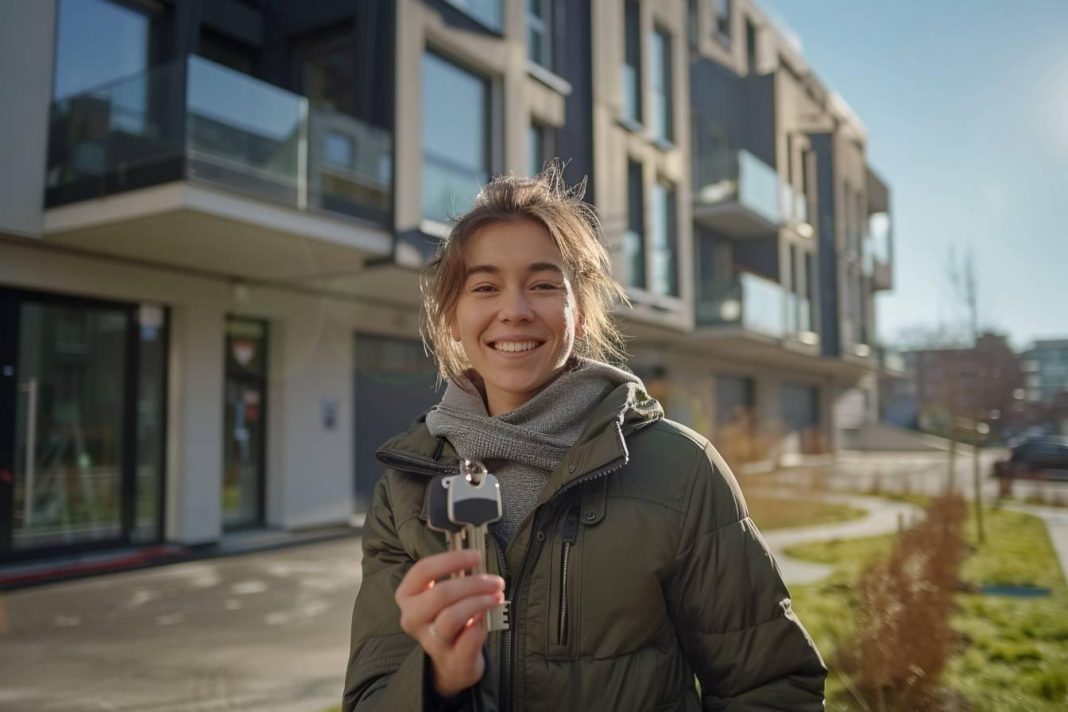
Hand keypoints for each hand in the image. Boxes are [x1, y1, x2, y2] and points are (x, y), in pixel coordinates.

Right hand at [395, 549, 504, 697]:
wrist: (451, 662)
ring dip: (480, 603)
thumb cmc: (449, 616)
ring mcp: (430, 642)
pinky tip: (486, 625)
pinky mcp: (451, 661)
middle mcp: (413, 618)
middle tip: (496, 582)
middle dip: (473, 584)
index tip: (476, 556)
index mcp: (408, 595)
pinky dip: (480, 630)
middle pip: (441, 594)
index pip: (423, 570)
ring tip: (497, 598)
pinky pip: (467, 642)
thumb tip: (477, 558)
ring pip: (451, 617)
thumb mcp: (444, 594)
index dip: (452, 559)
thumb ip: (456, 574)